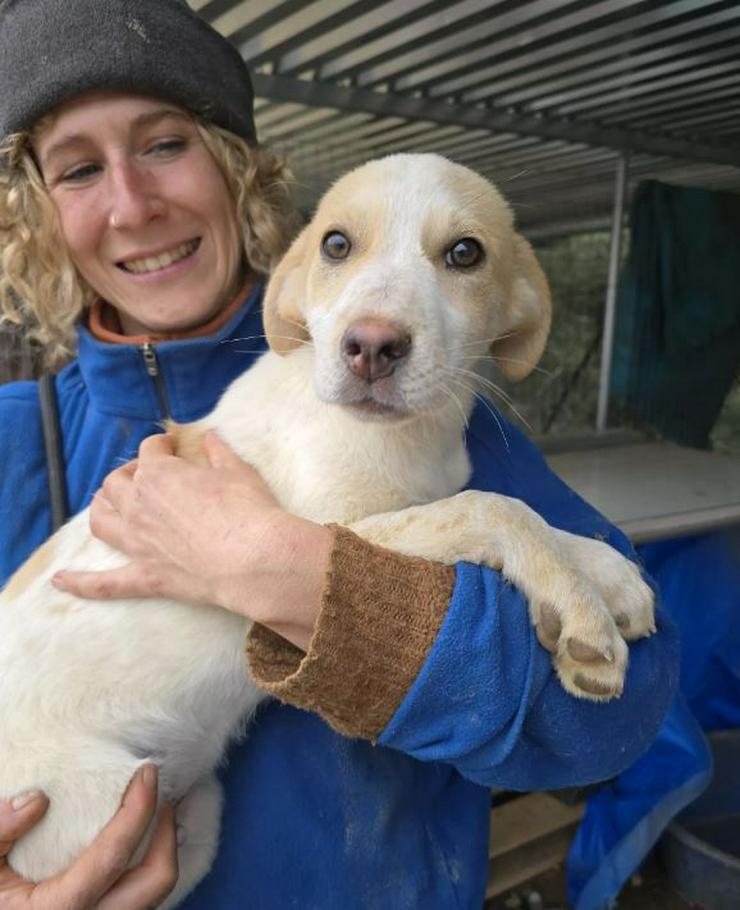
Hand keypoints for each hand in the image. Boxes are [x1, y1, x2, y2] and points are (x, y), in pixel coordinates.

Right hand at [0, 765, 176, 908]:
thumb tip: (38, 799)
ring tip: (155, 815)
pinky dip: (146, 870)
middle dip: (167, 833)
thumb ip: (0, 831)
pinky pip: (139, 901)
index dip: (138, 811)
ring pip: (154, 896)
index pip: (113, 856)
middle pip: (155, 882)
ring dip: (161, 852)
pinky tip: (138, 843)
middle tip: (160, 795)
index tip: (147, 775)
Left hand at [53, 432, 332, 650]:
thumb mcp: (239, 472)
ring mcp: (138, 544)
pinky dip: (79, 583)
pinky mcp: (146, 577)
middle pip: (116, 482)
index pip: (151, 450)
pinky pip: (104, 584)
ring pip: (101, 520)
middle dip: (129, 473)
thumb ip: (219, 453)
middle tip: (147, 473)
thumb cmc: (249, 511)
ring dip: (100, 508)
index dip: (162, 445)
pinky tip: (59, 580)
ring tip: (108, 504)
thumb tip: (212, 438)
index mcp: (160, 474)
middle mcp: (139, 505)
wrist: (254, 559)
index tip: (173, 445)